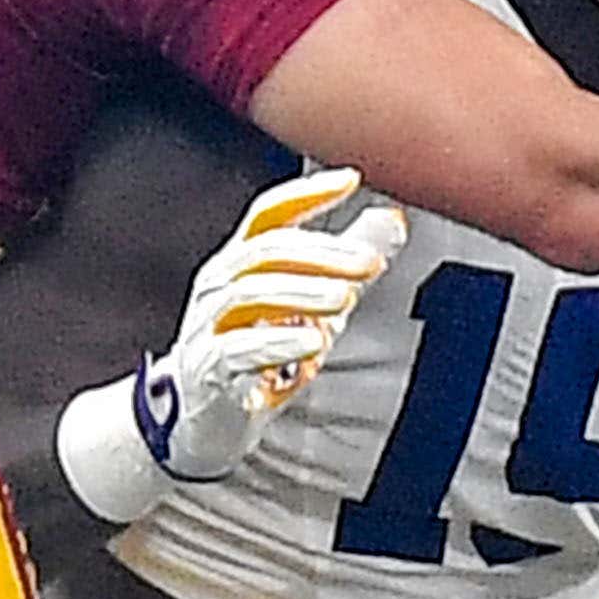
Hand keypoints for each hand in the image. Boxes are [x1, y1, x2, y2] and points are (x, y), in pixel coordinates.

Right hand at [140, 166, 399, 481]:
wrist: (206, 418)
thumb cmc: (255, 352)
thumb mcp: (307, 304)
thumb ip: (344, 262)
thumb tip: (391, 218)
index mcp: (240, 261)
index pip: (269, 214)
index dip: (307, 194)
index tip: (351, 180)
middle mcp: (218, 284)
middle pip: (265, 251)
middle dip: (321, 254)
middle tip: (368, 264)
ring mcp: (208, 325)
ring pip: (249, 293)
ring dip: (302, 293)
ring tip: (344, 300)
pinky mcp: (208, 369)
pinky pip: (238, 349)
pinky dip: (278, 342)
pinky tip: (314, 343)